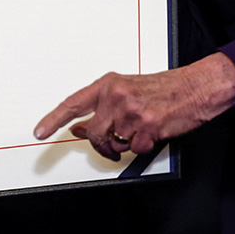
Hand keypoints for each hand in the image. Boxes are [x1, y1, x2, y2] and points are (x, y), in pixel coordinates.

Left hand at [33, 53, 234, 160]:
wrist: (194, 87)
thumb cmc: (161, 89)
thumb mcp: (125, 92)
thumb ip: (100, 108)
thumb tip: (79, 126)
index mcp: (108, 84)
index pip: (73, 103)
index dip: (54, 119)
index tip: (40, 132)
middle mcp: (116, 95)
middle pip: (93, 133)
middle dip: (101, 145)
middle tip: (111, 146)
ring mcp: (132, 110)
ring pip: (115, 143)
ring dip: (126, 145)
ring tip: (139, 131)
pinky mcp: (148, 125)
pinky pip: (135, 149)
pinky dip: (144, 146)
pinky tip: (152, 132)